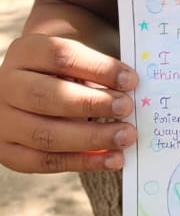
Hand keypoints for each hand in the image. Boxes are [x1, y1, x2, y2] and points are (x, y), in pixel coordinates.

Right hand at [0, 33, 137, 172]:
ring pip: (47, 135)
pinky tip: (112, 159)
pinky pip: (47, 162)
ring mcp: (3, 121)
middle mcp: (7, 85)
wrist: (25, 93)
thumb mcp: (72, 62)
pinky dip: (84, 162)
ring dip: (92, 138)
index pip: (60, 56)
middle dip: (91, 104)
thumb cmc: (59, 75)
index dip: (98, 68)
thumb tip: (129, 90)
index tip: (130, 80)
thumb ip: (95, 73)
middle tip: (127, 108)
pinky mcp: (8, 152)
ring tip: (125, 136)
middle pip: (48, 97)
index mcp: (25, 53)